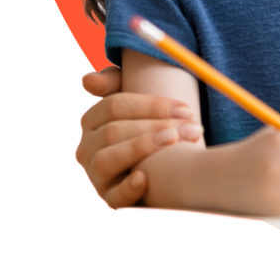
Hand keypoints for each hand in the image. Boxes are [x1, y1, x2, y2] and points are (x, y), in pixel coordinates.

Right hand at [77, 67, 202, 207]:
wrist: (161, 161)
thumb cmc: (151, 122)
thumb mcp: (139, 99)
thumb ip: (116, 81)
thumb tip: (88, 80)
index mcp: (93, 119)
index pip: (114, 105)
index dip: (152, 105)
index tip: (186, 109)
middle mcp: (87, 148)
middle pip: (114, 131)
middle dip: (156, 126)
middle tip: (192, 127)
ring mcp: (96, 175)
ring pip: (107, 159)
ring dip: (143, 148)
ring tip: (174, 142)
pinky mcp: (109, 199)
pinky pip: (112, 197)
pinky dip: (127, 188)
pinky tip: (145, 179)